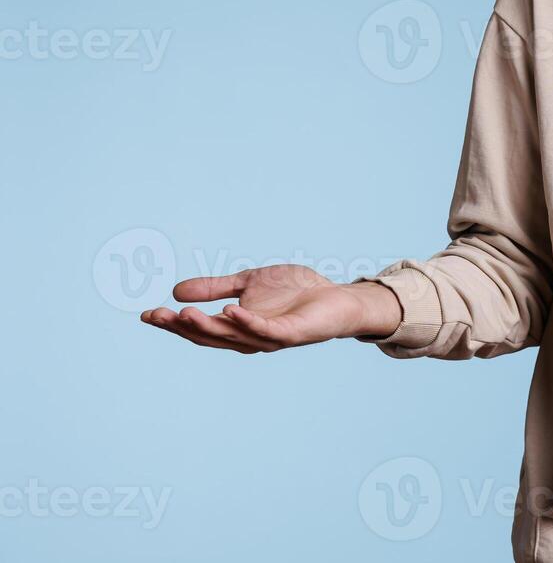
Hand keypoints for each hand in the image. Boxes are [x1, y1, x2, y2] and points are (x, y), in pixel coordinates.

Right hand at [139, 264, 402, 352]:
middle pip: (209, 336)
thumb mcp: (248, 283)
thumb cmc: (297, 292)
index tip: (145, 314)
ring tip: (183, 313)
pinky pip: (266, 330)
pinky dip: (247, 321)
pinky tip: (231, 310)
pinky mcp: (291, 332)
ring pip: (232, 336)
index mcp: (236, 328)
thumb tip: (176, 290)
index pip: (199, 329)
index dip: (172, 324)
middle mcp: (249, 338)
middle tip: (156, 315)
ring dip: (207, 326)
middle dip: (181, 327)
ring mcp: (270, 337)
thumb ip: (216, 288)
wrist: (337, 298)